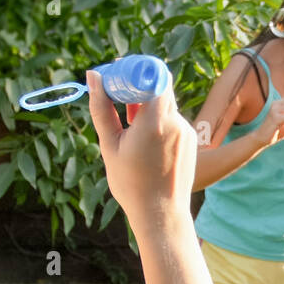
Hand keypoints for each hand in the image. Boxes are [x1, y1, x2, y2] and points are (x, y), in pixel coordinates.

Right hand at [86, 70, 196, 216]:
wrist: (161, 214)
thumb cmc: (131, 183)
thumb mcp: (110, 145)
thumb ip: (101, 108)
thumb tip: (93, 76)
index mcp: (156, 120)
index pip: (154, 75)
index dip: (137, 70)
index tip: (118, 75)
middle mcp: (177, 121)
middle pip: (160, 87)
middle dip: (139, 86)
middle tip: (117, 96)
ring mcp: (187, 131)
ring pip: (166, 105)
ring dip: (148, 106)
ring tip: (128, 126)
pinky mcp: (191, 140)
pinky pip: (173, 120)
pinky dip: (158, 121)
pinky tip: (144, 142)